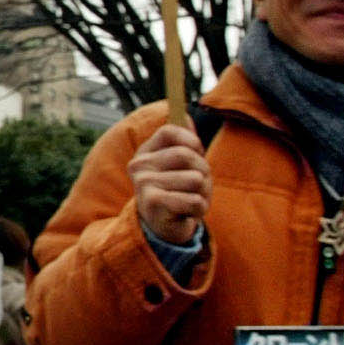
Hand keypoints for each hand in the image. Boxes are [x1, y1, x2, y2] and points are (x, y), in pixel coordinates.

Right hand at [128, 123, 209, 244]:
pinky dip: (199, 209)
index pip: (170, 131)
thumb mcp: (180, 166)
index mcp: (146, 153)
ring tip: (190, 200)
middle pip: (186, 155)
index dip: (191, 140)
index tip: (197, 152)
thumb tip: (185, 114)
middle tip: (197, 185)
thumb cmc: (176, 192)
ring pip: (195, 180)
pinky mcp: (153, 204)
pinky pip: (195, 201)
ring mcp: (144, 184)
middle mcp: (140, 166)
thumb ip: (184, 142)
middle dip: (203, 171)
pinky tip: (187, 213)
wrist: (161, 230)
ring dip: (203, 193)